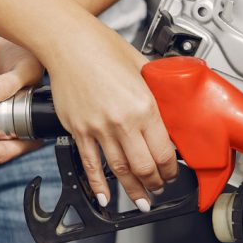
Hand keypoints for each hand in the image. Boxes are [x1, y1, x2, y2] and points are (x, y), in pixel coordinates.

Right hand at [44, 20, 178, 211]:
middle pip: (144, 167)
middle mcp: (122, 121)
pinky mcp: (78, 130)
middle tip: (160, 188)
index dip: (172, 169)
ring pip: (120, 171)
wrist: (68, 42)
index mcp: (144, 106)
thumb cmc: (103, 47)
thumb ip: (157, 89)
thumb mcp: (142, 66)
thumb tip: (170, 101)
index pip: (164, 151)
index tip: (173, 172)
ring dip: (133, 190)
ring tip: (141, 200)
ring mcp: (98, 129)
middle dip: (155, 183)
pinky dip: (98, 185)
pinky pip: (90, 164)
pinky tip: (104, 197)